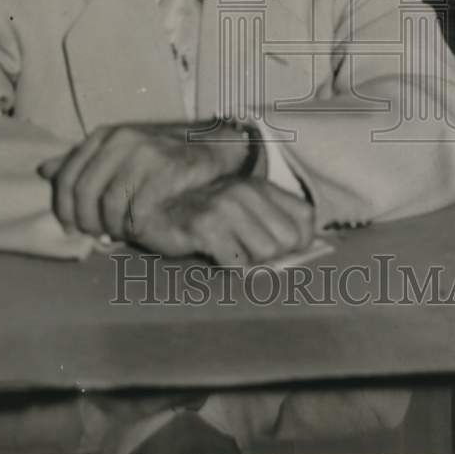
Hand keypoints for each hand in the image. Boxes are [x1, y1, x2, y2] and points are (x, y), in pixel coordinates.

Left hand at [38, 120, 251, 238]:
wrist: (212, 146)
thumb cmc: (161, 154)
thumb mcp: (119, 150)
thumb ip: (82, 161)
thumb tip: (43, 170)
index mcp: (105, 136)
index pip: (69, 177)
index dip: (65, 208)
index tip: (70, 228)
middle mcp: (122, 140)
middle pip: (86, 193)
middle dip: (86, 222)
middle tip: (95, 236)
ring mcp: (145, 154)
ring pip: (110, 204)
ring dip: (111, 228)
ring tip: (117, 234)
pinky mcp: (167, 170)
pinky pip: (138, 209)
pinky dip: (133, 227)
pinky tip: (137, 230)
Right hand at [127, 176, 314, 266]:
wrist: (150, 206)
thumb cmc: (199, 215)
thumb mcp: (239, 209)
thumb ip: (271, 222)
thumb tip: (295, 250)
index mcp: (259, 186)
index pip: (304, 220)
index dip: (296, 243)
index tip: (275, 249)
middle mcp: (246, 191)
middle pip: (286, 241)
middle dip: (270, 255)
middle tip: (242, 250)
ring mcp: (225, 206)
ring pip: (265, 253)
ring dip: (248, 261)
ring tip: (226, 251)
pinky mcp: (205, 226)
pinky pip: (237, 262)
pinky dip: (230, 267)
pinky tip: (214, 257)